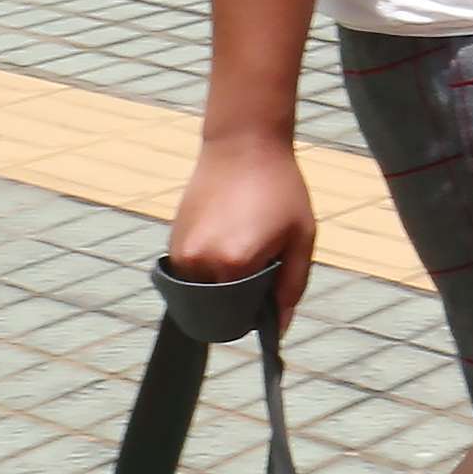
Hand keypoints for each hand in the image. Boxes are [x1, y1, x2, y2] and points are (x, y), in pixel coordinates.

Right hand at [167, 134, 317, 330]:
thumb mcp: (301, 236)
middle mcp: (200, 263)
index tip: (268, 296)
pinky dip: (207, 269)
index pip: (241, 314)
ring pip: (200, 292)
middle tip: (259, 267)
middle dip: (236, 302)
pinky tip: (228, 238)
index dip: (256, 311)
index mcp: (234, 263)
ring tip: (245, 244)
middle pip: (217, 308)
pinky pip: (189, 274)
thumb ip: (291, 285)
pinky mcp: (171, 242)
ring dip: (221, 284)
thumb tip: (278, 327)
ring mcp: (181, 253)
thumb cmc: (280, 189)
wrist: (243, 146)